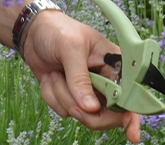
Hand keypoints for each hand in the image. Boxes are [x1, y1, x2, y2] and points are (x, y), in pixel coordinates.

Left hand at [22, 11, 141, 142]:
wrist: (32, 31)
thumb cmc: (56, 31)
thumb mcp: (70, 47)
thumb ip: (80, 78)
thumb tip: (92, 108)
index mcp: (115, 64)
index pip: (131, 95)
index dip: (132, 116)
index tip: (131, 135)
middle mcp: (106, 81)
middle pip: (109, 114)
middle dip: (87, 113)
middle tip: (72, 107)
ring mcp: (88, 91)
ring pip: (83, 114)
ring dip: (62, 96)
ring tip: (55, 73)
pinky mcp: (70, 96)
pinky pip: (63, 110)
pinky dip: (51, 96)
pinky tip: (48, 78)